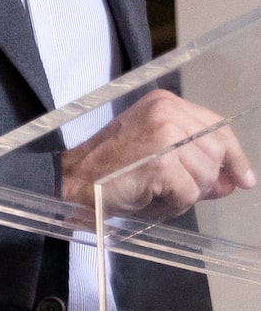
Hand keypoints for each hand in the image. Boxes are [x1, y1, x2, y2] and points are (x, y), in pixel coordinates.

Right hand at [62, 89, 256, 221]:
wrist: (67, 182)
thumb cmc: (104, 172)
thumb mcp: (151, 154)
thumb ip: (191, 161)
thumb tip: (230, 182)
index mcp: (166, 104)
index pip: (216, 128)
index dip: (234, 156)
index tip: (244, 178)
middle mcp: (169, 113)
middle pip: (215, 152)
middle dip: (206, 181)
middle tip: (182, 196)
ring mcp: (165, 136)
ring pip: (205, 176)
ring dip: (183, 196)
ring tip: (155, 198)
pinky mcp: (160, 164)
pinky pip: (188, 194)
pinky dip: (172, 207)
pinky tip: (150, 204)